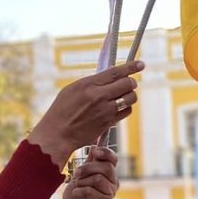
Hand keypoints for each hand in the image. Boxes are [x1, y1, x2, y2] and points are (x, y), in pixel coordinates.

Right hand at [27, 61, 143, 165]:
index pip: (116, 72)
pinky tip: (119, 108)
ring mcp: (105, 110)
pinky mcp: (108, 123)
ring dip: (130, 95)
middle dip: (130, 82)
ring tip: (122, 96)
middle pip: (128, 84)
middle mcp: (98, 96)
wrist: (57, 134)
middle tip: (127, 84)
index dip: (131, 67)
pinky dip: (126, 108)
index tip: (140, 64)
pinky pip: (126, 112)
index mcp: (88, 85)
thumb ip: (92, 82)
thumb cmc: (61, 110)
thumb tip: (110, 75)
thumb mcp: (72, 89)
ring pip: (130, 98)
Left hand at [64, 146, 118, 198]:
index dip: (105, 152)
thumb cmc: (76, 195)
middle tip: (76, 175)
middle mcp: (113, 182)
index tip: (94, 152)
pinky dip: (79, 193)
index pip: (113, 159)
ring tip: (78, 190)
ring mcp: (110, 193)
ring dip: (82, 183)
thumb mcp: (80, 175)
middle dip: (87, 168)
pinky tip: (78, 198)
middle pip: (106, 167)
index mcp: (108, 173)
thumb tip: (94, 146)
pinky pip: (91, 191)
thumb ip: (89, 163)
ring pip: (97, 179)